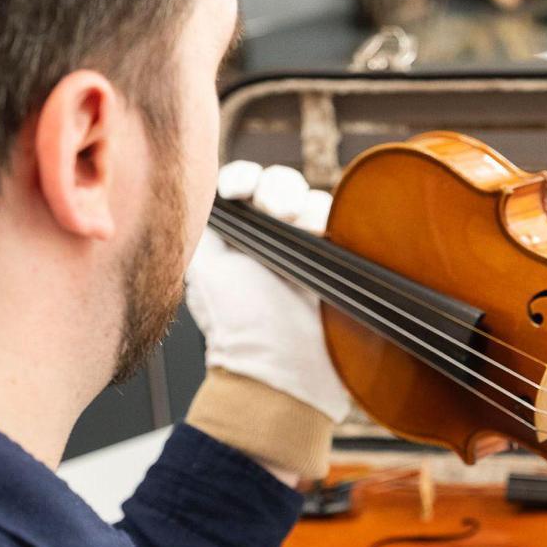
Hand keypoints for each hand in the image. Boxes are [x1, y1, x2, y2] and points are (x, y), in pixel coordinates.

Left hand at [187, 162, 349, 424]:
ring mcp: (311, 250)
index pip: (246, 187)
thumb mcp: (204, 270)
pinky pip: (341, 222)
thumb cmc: (238, 327)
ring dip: (305, 203)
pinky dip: (330, 217)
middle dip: (279, 188)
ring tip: (300, 227)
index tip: (240, 190)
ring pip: (314, 199)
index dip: (245, 179)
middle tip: (277, 210)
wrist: (284, 366)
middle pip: (282, 185)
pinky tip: (318, 233)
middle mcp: (276, 239)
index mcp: (241, 239)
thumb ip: (206, 230)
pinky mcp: (341, 261)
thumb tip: (207, 194)